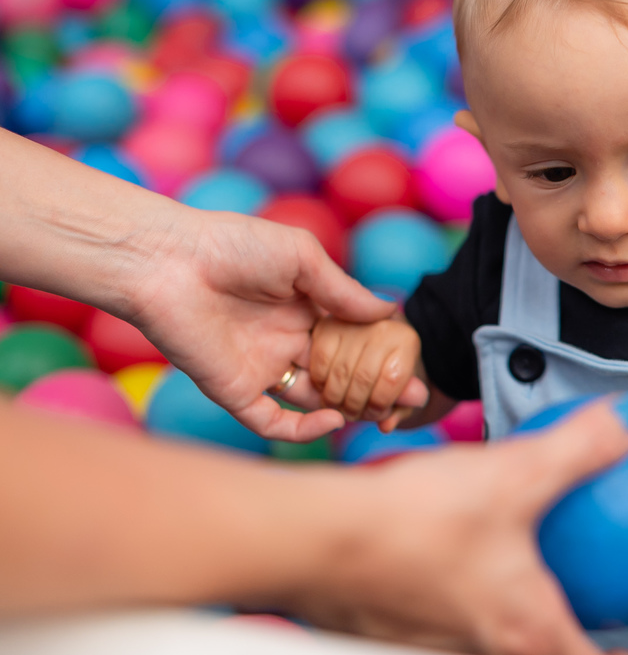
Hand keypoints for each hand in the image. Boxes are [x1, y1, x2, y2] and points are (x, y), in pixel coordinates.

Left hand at [127, 209, 395, 441]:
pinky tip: (333, 418)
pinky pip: (274, 422)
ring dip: (348, 409)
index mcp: (303, 307)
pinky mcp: (235, 390)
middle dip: (376, 386)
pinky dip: (304, 429)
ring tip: (383, 412)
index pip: (351, 338)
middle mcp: (286, 341)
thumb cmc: (233, 245)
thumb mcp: (302, 258)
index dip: (381, 352)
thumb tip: (390, 312)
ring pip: (313, 401)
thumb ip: (344, 291)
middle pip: (339, 373)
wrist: (168, 260)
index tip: (414, 361)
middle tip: (413, 396)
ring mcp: (262, 367)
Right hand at [294, 399, 627, 654]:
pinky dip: (455, 596)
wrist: (322, 540)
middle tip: (580, 621)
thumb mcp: (517, 472)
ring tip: (514, 588)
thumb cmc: (422, 517)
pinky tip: (445, 554)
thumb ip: (581, 447)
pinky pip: (437, 616)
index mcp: (523, 625)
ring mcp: (430, 641)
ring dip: (504, 619)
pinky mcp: (390, 626)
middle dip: (559, 641)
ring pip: (480, 640)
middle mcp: (478, 646)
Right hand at [309, 316, 427, 431]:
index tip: (377, 414)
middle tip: (354, 416)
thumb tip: (387, 425)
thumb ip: (404, 407)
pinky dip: (320, 384)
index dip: (381, 406)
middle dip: (356, 407)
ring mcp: (352, 323)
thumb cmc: (394, 369)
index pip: (392, 379)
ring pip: (339, 374)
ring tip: (341, 408)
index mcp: (406, 339)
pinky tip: (327, 390)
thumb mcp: (408, 390)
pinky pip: (319, 364)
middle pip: (363, 378)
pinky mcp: (326, 326)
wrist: (377, 340)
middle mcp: (381, 325)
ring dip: (336, 401)